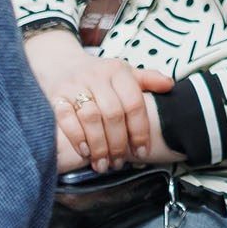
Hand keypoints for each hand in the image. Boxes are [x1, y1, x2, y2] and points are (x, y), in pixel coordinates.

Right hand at [24, 32, 173, 170]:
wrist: (59, 63)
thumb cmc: (98, 75)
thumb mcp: (123, 73)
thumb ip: (147, 79)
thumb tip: (170, 85)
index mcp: (117, 71)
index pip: (134, 103)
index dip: (140, 130)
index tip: (143, 151)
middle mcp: (96, 76)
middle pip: (113, 114)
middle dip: (119, 143)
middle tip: (120, 163)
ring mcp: (74, 86)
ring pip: (91, 118)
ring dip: (99, 145)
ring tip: (104, 164)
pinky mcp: (56, 97)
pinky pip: (66, 119)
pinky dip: (77, 137)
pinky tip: (85, 152)